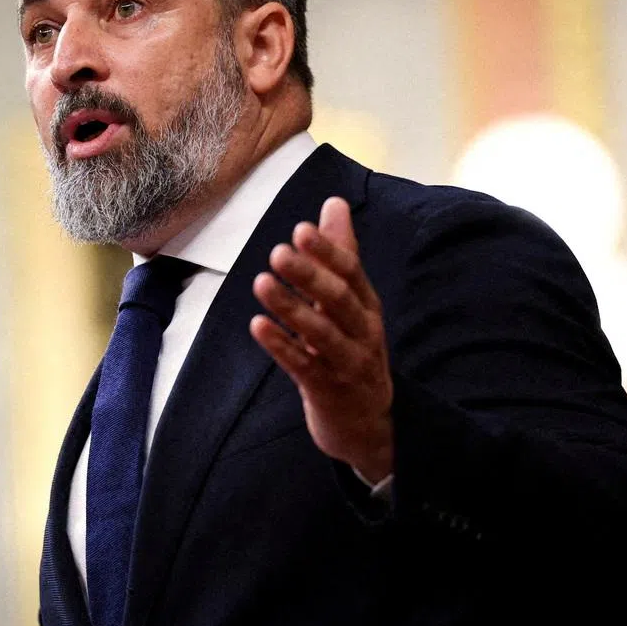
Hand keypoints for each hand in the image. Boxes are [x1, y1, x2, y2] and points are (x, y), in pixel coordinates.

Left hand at [250, 196, 393, 482]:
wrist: (368, 423)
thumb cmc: (353, 349)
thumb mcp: (352, 302)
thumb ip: (341, 253)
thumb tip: (334, 202)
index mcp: (367, 306)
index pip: (351, 272)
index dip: (328, 251)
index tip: (301, 229)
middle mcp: (363, 332)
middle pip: (339, 300)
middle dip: (310, 275)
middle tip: (278, 251)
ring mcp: (347, 363)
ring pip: (321, 333)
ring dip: (290, 307)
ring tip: (261, 283)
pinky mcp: (327, 390)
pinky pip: (303, 366)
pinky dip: (281, 346)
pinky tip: (258, 325)